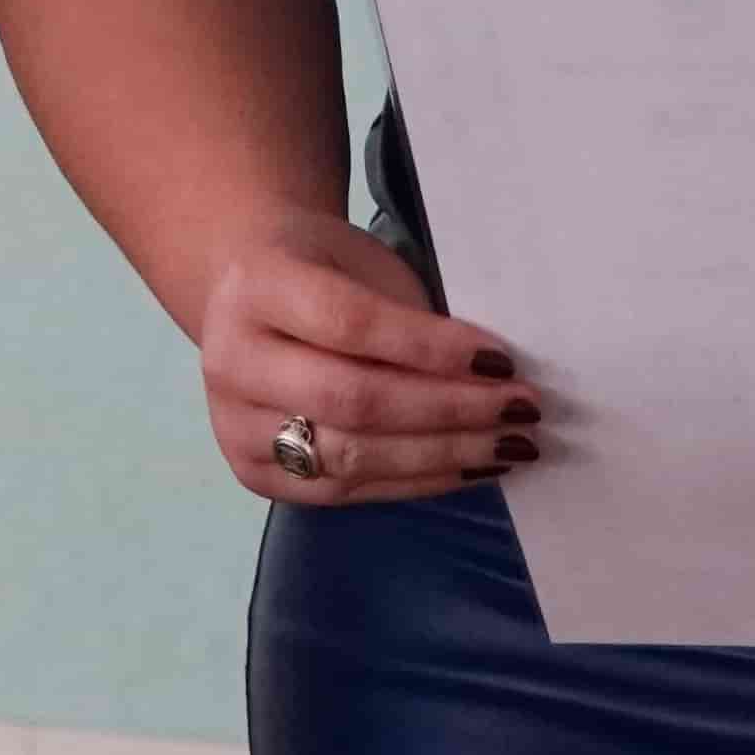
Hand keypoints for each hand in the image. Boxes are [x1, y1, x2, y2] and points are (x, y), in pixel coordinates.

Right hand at [194, 205, 535, 506]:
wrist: (248, 296)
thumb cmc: (326, 271)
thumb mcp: (363, 264)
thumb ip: (411, 315)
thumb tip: (496, 375)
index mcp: (258, 286)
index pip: (351, 324)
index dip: (430, 347)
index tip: (501, 359)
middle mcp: (232, 359)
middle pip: (351, 399)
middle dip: (449, 409)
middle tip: (522, 409)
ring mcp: (233, 425)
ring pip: (349, 456)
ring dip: (443, 454)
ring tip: (510, 446)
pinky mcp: (252, 473)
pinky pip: (343, 490)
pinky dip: (415, 480)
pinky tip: (468, 466)